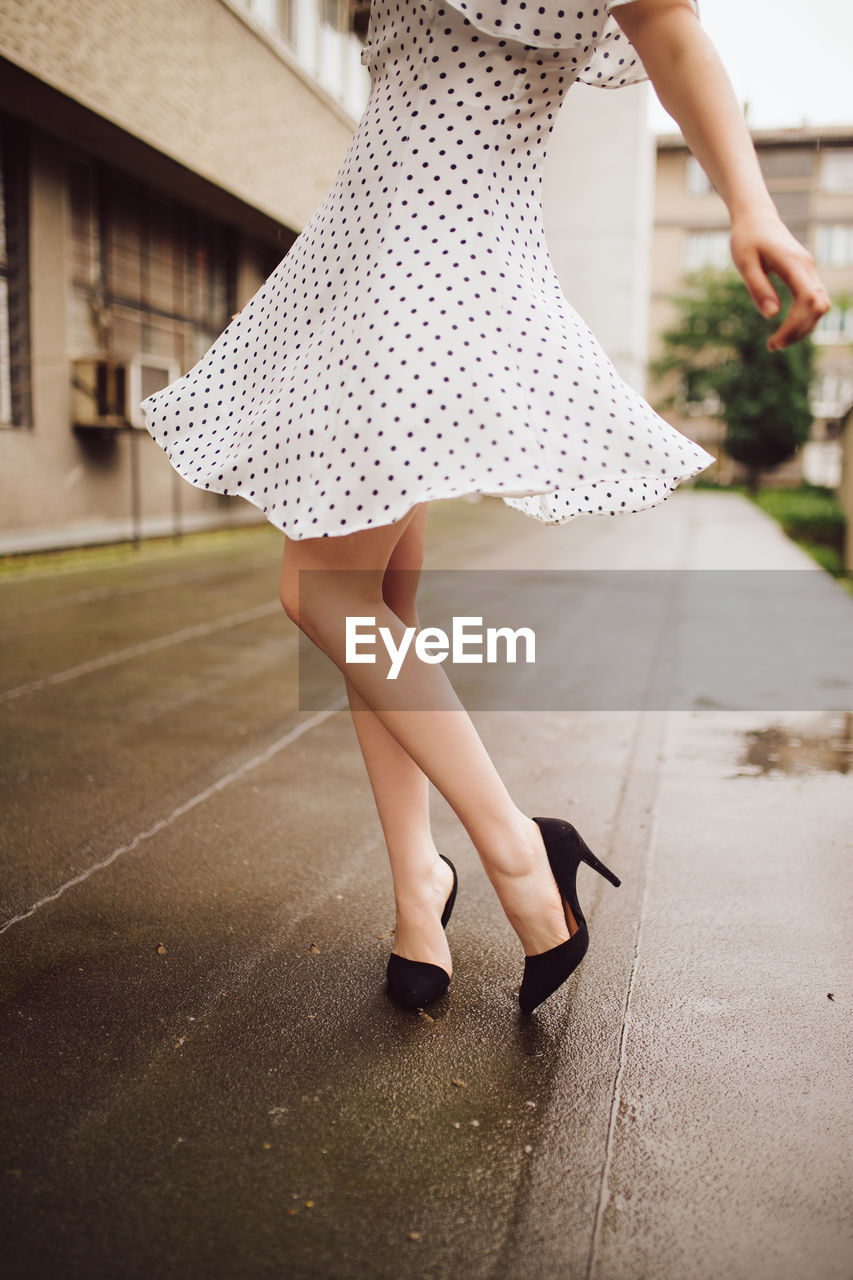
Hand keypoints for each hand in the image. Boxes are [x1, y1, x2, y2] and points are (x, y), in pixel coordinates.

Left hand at [729, 211, 830, 350]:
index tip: (774, 341)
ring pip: (819, 305)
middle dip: (799, 330)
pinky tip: (785, 328)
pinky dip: (803, 318)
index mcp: (793, 263)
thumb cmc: (746, 238)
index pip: (808, 300)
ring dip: (802, 327)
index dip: (795, 325)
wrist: (756, 218)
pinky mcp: (806, 274)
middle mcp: (807, 267)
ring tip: (777, 341)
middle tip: (773, 346)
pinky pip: (813, 300)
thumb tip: (771, 316)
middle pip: (818, 306)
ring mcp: (809, 270)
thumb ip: (758, 288)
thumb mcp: (745, 263)